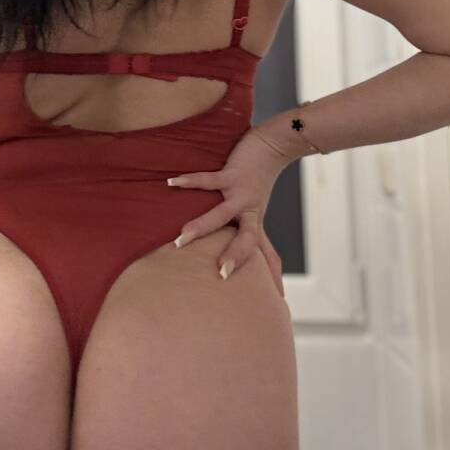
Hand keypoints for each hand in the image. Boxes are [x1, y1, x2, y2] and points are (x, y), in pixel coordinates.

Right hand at [167, 131, 289, 293]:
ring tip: (182, 239)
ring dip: (201, 226)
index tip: (278, 302)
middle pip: (246, 238)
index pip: (264, 255)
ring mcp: (240, 193)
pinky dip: (189, 181)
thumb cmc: (260, 183)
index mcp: (254, 223)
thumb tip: (256, 259)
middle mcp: (249, 212)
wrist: (271, 148)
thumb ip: (253, 237)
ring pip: (221, 213)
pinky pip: (208, 180)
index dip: (272, 276)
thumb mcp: (257, 213)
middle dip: (235, 255)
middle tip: (221, 275)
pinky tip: (171, 183)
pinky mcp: (231, 174)